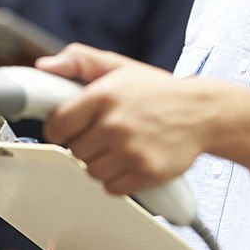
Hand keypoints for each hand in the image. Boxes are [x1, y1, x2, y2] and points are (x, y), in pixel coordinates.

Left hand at [35, 44, 215, 195]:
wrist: (203, 113)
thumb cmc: (160, 91)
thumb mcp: (120, 67)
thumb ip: (80, 61)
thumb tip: (46, 64)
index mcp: (103, 95)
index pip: (57, 125)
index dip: (61, 128)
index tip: (71, 128)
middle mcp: (114, 124)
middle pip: (74, 150)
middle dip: (87, 143)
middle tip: (106, 133)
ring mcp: (130, 150)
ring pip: (91, 171)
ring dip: (102, 163)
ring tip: (121, 146)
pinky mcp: (145, 172)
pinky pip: (112, 188)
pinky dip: (119, 179)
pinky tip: (132, 160)